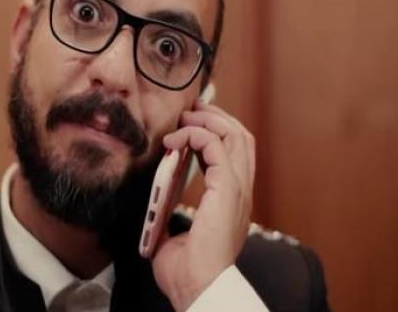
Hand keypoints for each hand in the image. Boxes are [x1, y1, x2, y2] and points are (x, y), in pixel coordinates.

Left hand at [151, 100, 255, 310]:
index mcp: (233, 199)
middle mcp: (241, 190)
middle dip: (215, 116)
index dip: (216, 130)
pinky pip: (217, 147)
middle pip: (241, 135)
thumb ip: (171, 210)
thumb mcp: (175, 230)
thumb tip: (156, 198)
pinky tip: (176, 142)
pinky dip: (196, 136)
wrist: (197, 288)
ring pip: (235, 134)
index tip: (189, 122)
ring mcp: (239, 188)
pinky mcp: (228, 189)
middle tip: (190, 110)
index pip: (236, 151)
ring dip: (207, 121)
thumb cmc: (186, 269)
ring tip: (184, 120)